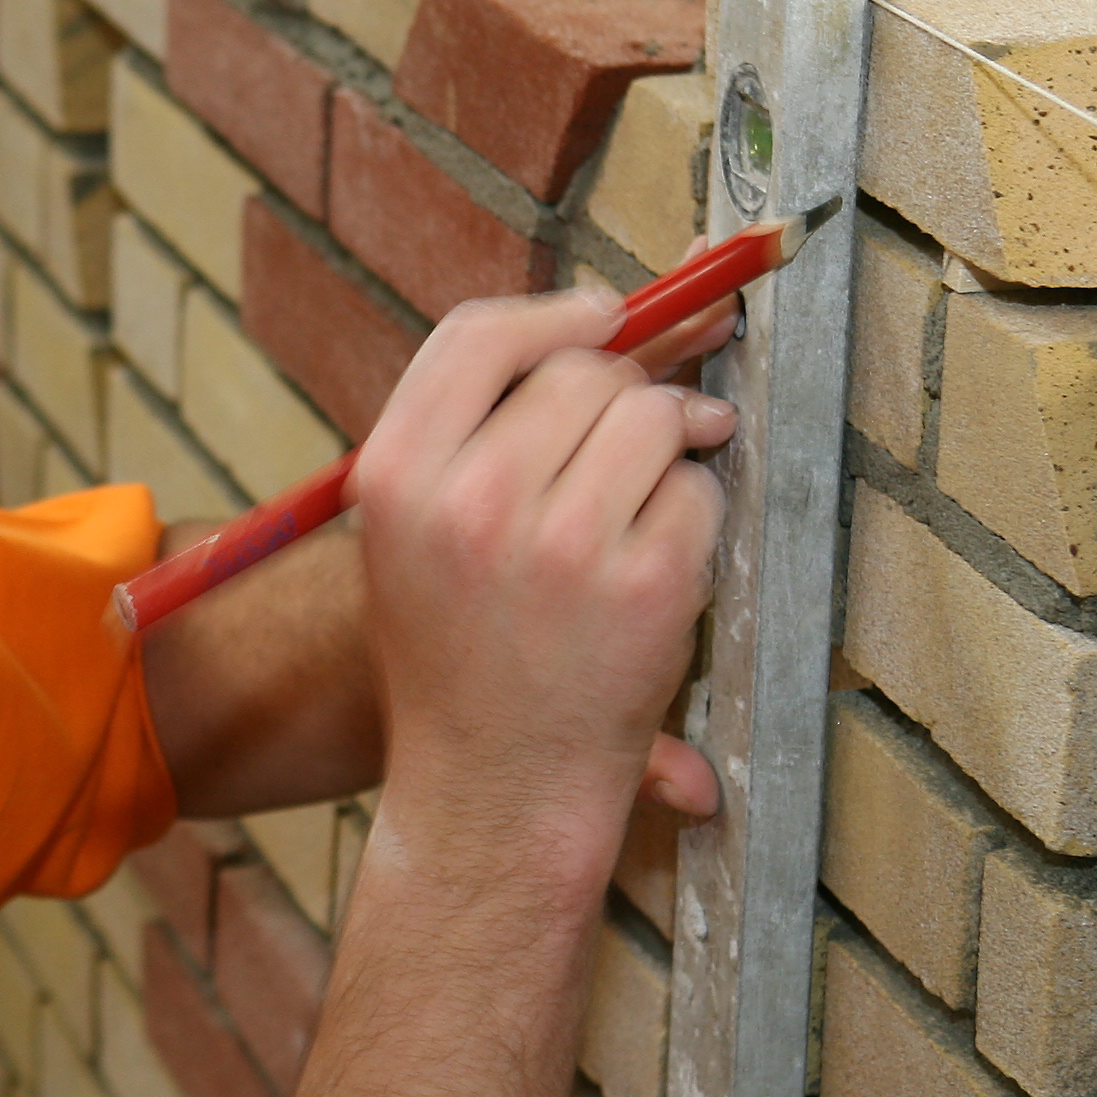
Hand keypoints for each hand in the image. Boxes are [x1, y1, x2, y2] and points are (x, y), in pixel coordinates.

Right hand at [352, 288, 731, 873]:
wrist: (490, 786)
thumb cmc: (458, 646)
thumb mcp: (418, 527)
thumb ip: (487, 422)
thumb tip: (631, 309)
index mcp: (396, 475)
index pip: (477, 335)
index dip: (555, 314)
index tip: (608, 317)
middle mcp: (471, 500)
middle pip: (584, 370)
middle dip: (622, 397)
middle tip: (612, 458)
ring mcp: (563, 542)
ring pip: (656, 418)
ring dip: (667, 452)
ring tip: (630, 516)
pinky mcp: (648, 584)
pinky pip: (701, 492)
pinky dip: (694, 520)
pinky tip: (652, 572)